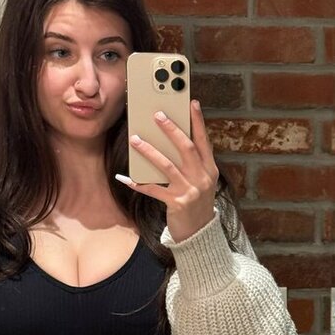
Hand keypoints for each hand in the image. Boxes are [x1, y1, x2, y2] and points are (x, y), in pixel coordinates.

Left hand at [117, 100, 218, 243]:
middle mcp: (202, 178)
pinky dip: (138, 183)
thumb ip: (191, 163)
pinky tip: (124, 178)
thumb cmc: (196, 201)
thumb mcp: (201, 180)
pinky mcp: (176, 203)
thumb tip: (171, 140)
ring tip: (135, 139)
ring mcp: (190, 191)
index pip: (204, 141)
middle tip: (158, 115)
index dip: (198, 122)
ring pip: (167, 166)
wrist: (199, 232)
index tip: (191, 103)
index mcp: (209, 169)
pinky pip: (153, 190)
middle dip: (171, 130)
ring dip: (149, 151)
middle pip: (186, 148)